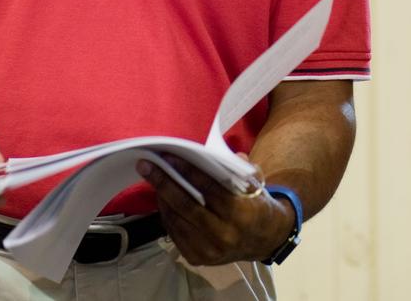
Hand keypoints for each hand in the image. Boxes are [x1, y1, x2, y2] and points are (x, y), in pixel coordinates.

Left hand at [138, 156, 294, 265]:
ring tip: (151, 177)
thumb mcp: (254, 183)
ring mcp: (209, 250)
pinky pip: (175, 233)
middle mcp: (224, 235)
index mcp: (241, 214)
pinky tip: (161, 198)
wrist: (264, 241)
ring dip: (162, 197)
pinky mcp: (197, 258)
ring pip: (177, 221)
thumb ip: (237, 168)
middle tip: (146, 165)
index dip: (188, 171)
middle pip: (187, 206)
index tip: (169, 156)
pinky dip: (167, 214)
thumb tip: (212, 152)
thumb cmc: (256, 205)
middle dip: (164, 183)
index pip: (209, 189)